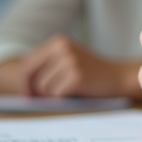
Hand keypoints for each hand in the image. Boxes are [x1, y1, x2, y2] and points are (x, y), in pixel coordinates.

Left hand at [19, 35, 141, 97]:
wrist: (118, 77)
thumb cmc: (91, 73)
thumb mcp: (69, 59)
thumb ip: (49, 65)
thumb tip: (24, 84)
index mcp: (59, 41)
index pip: (29, 61)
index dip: (24, 79)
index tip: (26, 93)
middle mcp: (63, 48)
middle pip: (31, 74)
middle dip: (31, 89)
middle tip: (34, 100)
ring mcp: (70, 61)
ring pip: (43, 86)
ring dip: (51, 95)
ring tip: (65, 93)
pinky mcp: (76, 76)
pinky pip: (55, 94)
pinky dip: (61, 99)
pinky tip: (73, 95)